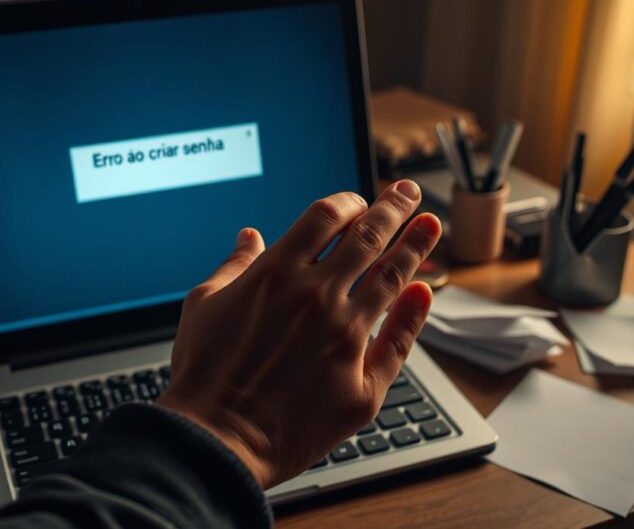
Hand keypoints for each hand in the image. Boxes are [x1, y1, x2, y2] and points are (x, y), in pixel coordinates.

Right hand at [157, 181, 440, 487]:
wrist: (214, 441)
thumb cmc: (202, 375)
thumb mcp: (203, 304)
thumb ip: (234, 265)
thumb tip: (249, 237)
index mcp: (276, 273)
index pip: (325, 217)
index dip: (347, 202)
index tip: (358, 201)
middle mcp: (316, 297)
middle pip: (367, 238)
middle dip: (392, 209)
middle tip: (407, 193)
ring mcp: (344, 338)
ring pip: (390, 279)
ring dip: (414, 247)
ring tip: (431, 225)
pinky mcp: (361, 382)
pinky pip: (397, 341)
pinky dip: (413, 312)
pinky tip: (423, 291)